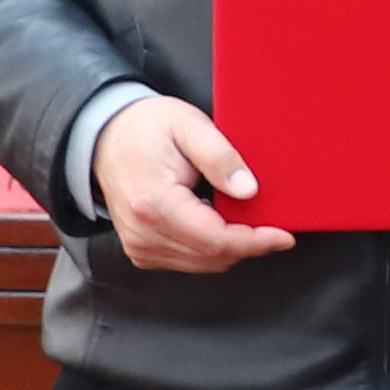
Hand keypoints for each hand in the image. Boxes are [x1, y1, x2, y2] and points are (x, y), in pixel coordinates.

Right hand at [96, 97, 291, 273]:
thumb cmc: (146, 127)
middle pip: (212, 257)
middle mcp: (143, 233)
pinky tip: (214, 220)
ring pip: (203, 264)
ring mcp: (140, 246)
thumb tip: (248, 190)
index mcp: (154, 204)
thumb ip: (220, 156)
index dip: (255, 241)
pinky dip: (210, 247)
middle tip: (272, 223)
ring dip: (230, 246)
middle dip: (249, 244)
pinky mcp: (141, 251)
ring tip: (240, 215)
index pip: (216, 240)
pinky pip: (188, 261)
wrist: (105, 136)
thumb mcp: (189, 125)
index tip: (284, 237)